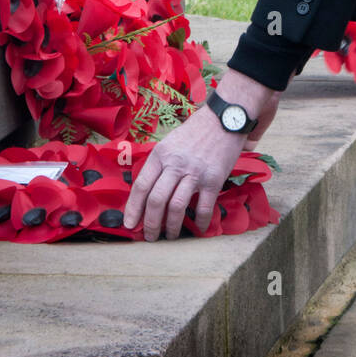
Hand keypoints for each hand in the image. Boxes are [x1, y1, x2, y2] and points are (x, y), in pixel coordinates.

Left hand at [123, 69, 276, 239]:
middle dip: (150, 223)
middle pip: (156, 200)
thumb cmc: (195, 132)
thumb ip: (159, 164)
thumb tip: (147, 191)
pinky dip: (199, 222)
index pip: (141, 186)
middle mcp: (175, 164)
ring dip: (171, 226)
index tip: (130, 225)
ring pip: (176, 206)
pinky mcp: (213, 179)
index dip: (133, 209)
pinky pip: (203, 207)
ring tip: (170, 236)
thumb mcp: (170, 142)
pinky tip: (197, 228)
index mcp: (161, 154)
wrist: (225, 119)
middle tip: (150, 237)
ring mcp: (195, 172)